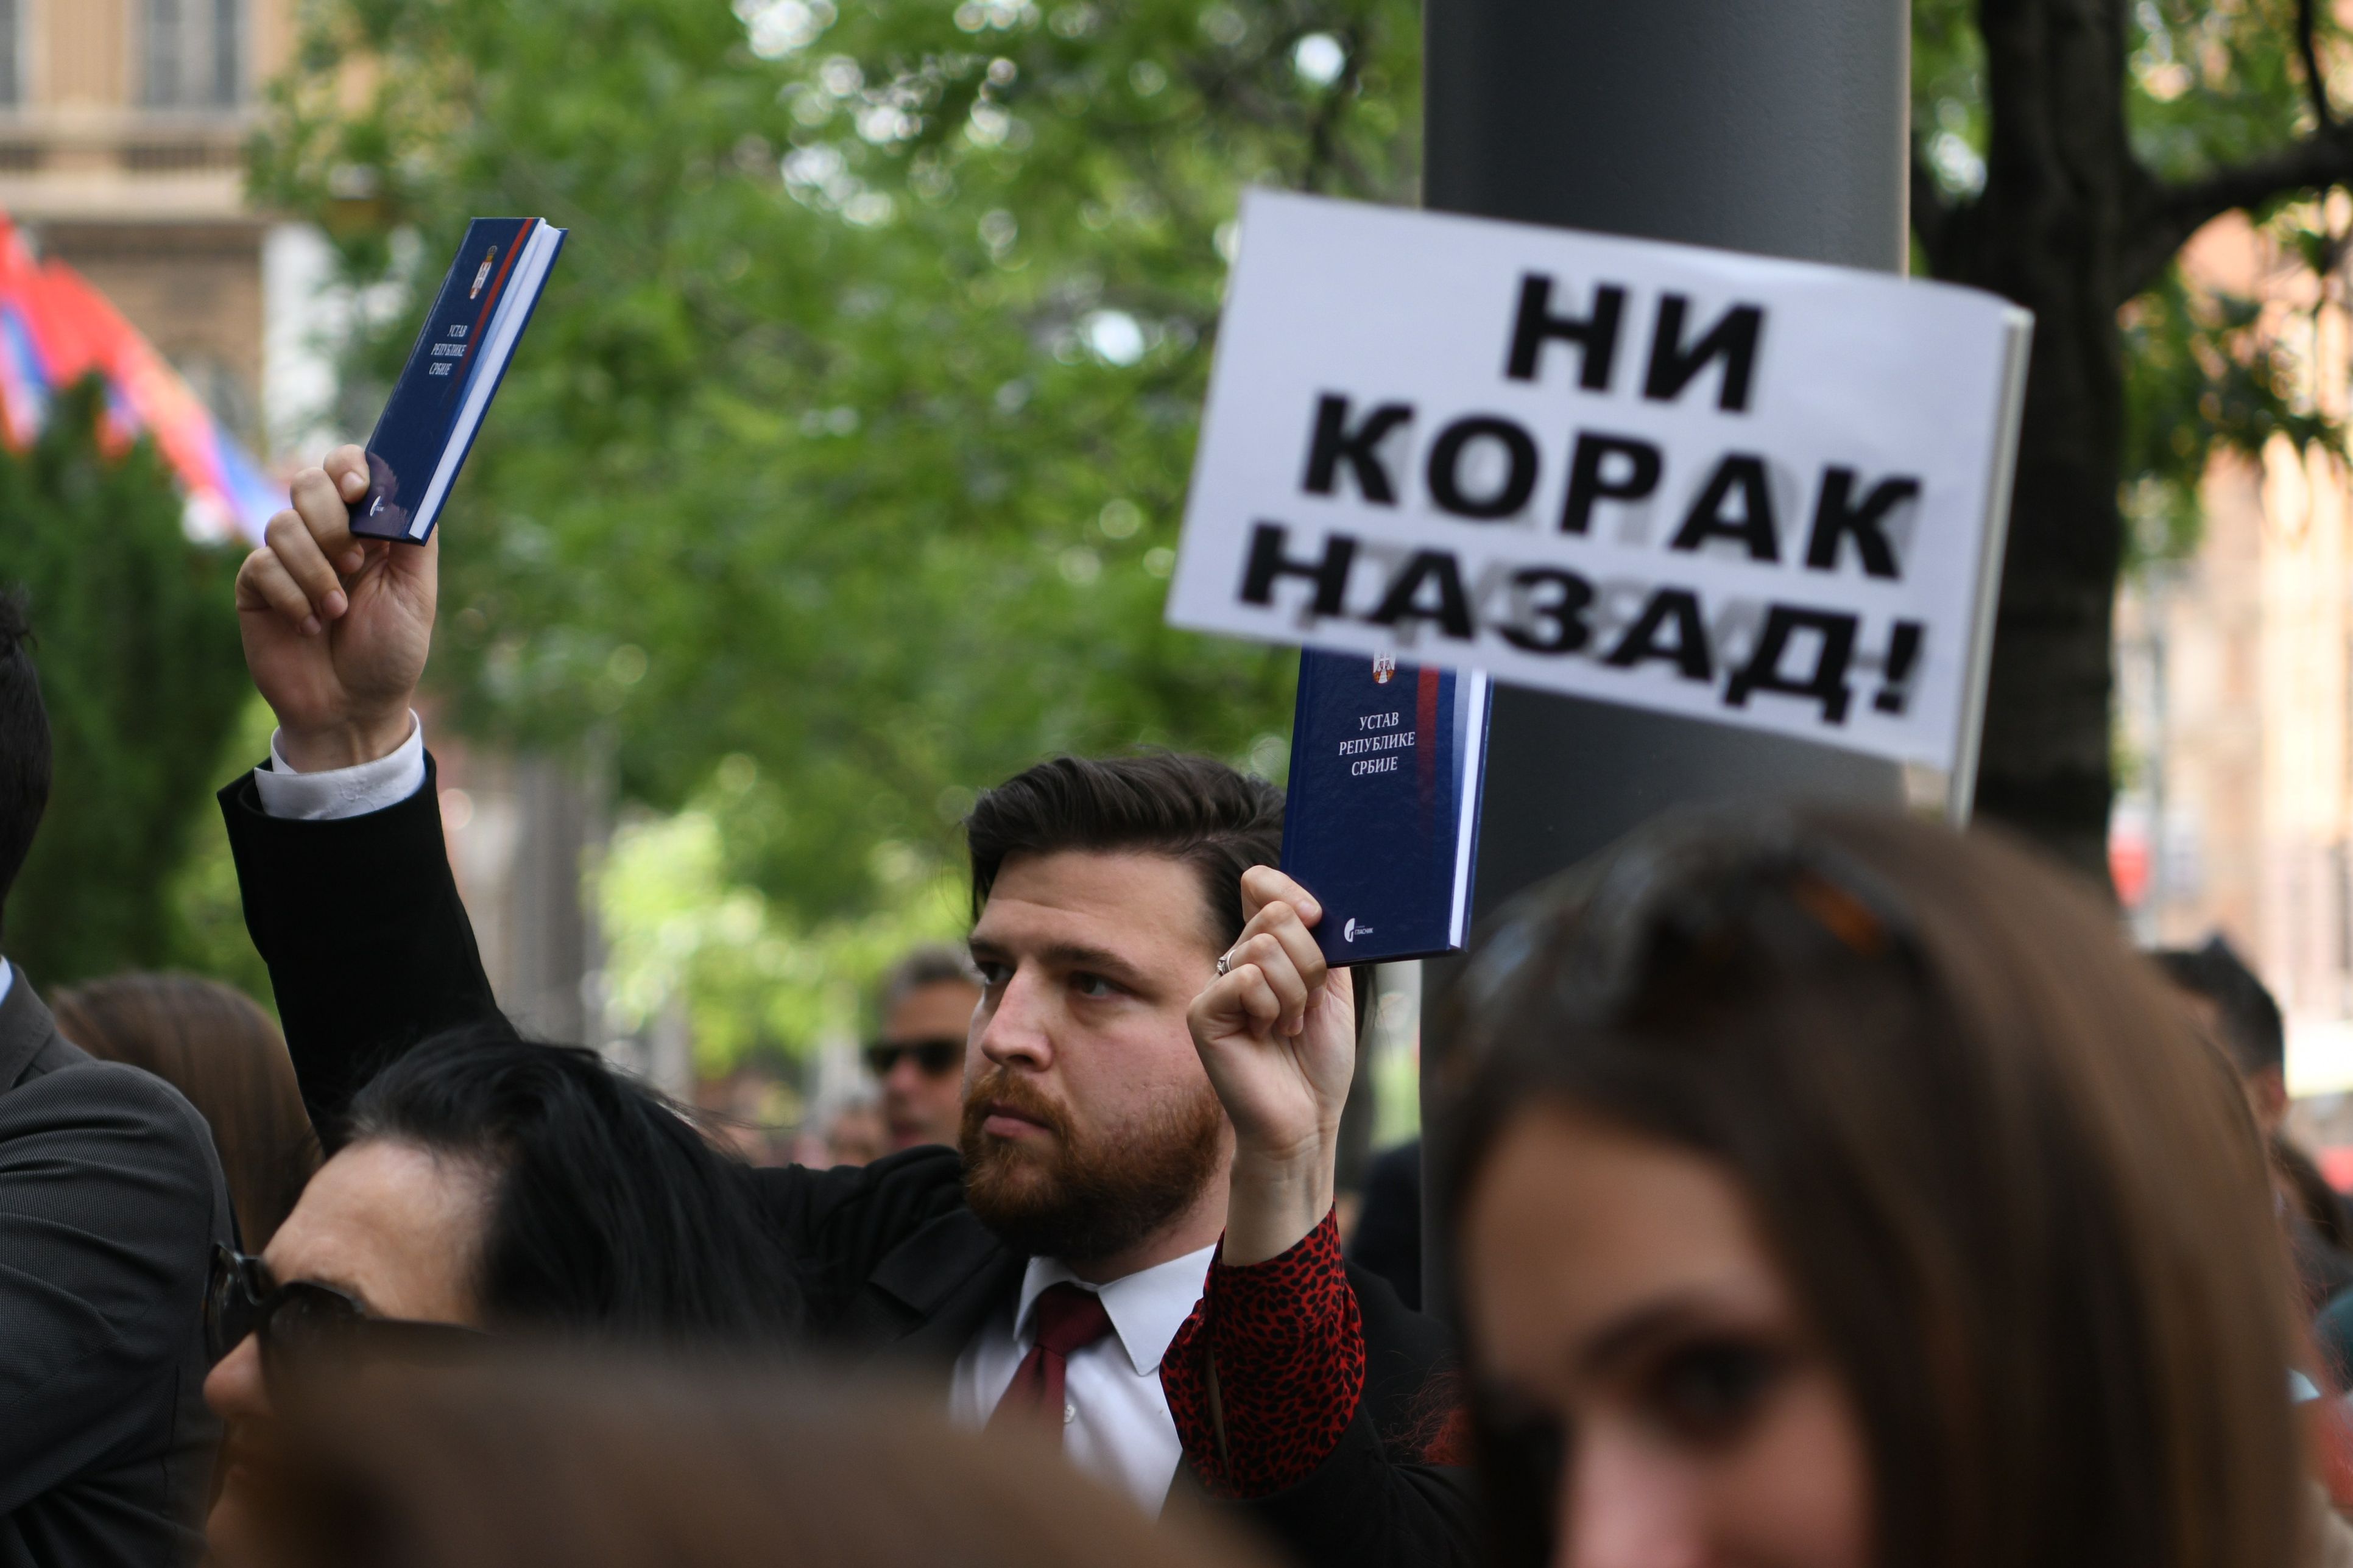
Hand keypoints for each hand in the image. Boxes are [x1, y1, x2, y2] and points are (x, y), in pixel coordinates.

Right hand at [236, 446, 435, 770]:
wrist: (352, 707)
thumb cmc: (390, 651)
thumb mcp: (416, 594)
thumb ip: (414, 538)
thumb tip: (414, 486)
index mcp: (368, 528)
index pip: (348, 469)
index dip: (348, 467)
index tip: (358, 491)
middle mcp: (325, 534)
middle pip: (308, 483)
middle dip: (330, 521)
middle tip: (353, 564)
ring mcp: (288, 558)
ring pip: (282, 524)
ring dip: (315, 571)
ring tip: (336, 612)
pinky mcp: (256, 586)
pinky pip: (262, 565)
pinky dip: (290, 597)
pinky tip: (307, 627)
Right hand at [1188, 866, 1355, 1264]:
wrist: (1307, 1118)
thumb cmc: (1318, 1059)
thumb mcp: (1333, 988)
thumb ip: (1320, 941)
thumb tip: (1308, 903)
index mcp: (1264, 948)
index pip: (1259, 884)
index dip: (1288, 888)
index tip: (1318, 917)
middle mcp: (1235, 961)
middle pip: (1275, 915)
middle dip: (1311, 962)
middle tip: (1306, 1006)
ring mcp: (1215, 986)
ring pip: (1264, 948)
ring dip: (1295, 993)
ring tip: (1288, 1026)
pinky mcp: (1202, 1014)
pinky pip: (1245, 979)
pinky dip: (1271, 1007)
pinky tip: (1267, 1035)